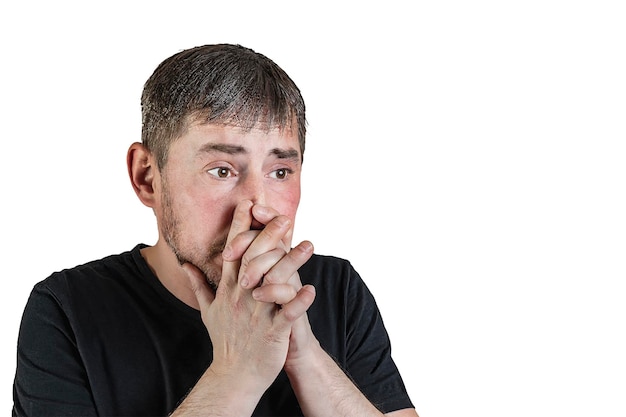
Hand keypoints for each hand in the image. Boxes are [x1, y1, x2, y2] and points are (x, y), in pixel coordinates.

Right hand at [183, 200, 314, 392]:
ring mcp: (257, 314)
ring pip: (274, 283)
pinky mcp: (272, 332)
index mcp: (229, 289)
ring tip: (309, 246)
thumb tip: (186, 265)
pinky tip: (310, 290)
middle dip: (268, 236)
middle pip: (255, 259)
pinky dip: (298, 302)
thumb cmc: (225, 340)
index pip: (234, 251)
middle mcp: (242, 297)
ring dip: (292, 263)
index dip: (241, 226)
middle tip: (284, 217)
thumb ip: (199, 285)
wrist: (234, 375)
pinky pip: (287, 314)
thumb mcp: (207, 310)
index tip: (250, 203)